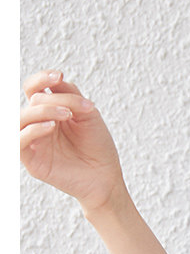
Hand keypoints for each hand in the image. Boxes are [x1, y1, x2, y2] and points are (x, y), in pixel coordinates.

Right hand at [20, 69, 126, 214]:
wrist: (106, 177)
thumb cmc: (97, 146)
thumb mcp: (88, 114)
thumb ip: (71, 95)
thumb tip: (55, 80)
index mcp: (50, 111)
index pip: (34, 88)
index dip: (41, 78)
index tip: (58, 76)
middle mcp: (38, 124)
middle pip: (31, 100)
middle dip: (52, 100)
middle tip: (72, 110)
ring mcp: (34, 142)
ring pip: (20, 118)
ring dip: (42, 111)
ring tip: (66, 115)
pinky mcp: (32, 160)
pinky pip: (19, 141)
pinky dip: (33, 130)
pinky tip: (51, 128)